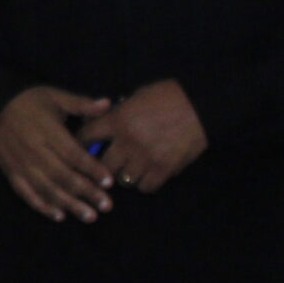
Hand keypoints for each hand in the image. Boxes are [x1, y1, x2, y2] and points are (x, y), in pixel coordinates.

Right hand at [0, 87, 115, 221]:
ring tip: (89, 216)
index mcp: (45, 130)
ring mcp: (19, 163)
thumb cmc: (31, 102)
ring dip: (68, 204)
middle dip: (85, 191)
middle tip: (106, 205)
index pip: (71, 153)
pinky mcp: (10, 172)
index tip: (109, 182)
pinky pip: (26, 193)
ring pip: (46, 188)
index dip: (90, 168)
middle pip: (61, 175)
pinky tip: (59, 216)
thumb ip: (81, 103)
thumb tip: (107, 104)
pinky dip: (42, 206)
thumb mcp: (55, 96)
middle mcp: (32, 149)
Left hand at [80, 80, 206, 194]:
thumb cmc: (167, 96)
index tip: (82, 146)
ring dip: (125, 174)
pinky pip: (146, 186)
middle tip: (107, 162)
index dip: (81, 142)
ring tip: (130, 168)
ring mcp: (146, 158)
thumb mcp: (135, 98)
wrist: (201, 105)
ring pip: (124, 179)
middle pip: (102, 165)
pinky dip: (145, 182)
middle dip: (103, 164)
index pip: (86, 137)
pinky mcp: (165, 169)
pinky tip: (148, 174)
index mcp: (117, 121)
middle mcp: (128, 142)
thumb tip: (100, 125)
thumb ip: (116, 114)